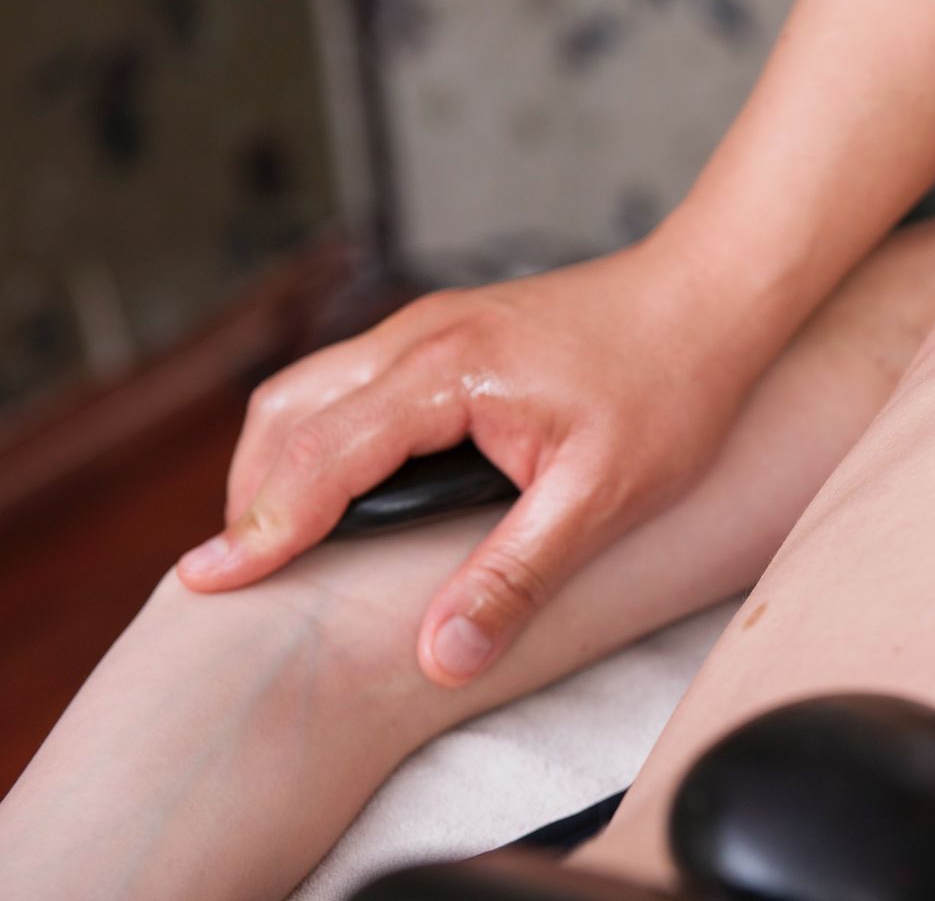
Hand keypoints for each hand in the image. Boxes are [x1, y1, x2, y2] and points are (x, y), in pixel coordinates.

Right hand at [176, 242, 756, 685]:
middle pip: (288, 411)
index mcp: (449, 373)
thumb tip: (442, 654)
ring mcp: (431, 326)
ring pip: (311, 387)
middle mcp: (421, 336)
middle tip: (239, 576)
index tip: (206, 585)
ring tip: (280, 542)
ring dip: (281, 461)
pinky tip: (344, 486)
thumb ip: (518, 576)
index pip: (320, 456)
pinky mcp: (448, 332)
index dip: (261, 528)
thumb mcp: (604, 497)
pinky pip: (351, 379)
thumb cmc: (671, 384)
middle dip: (253, 495)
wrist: (713, 294)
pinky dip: (320, 434)